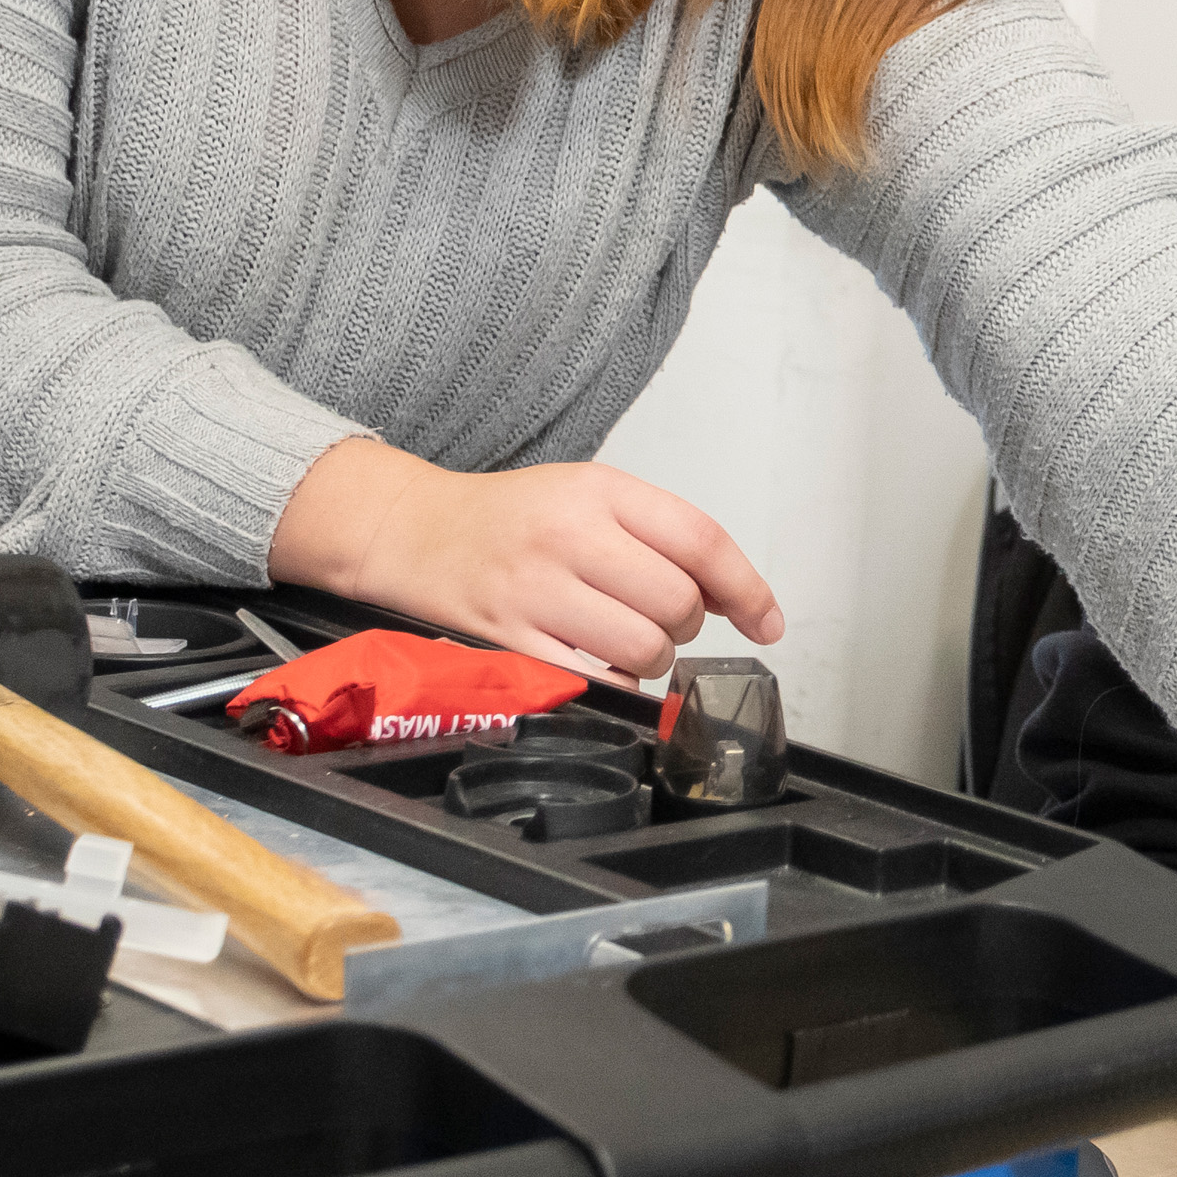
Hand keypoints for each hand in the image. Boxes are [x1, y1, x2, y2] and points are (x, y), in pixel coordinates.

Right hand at [270, 441, 782, 680]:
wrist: (410, 530)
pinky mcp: (511, 639)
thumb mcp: (583, 493)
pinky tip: (599, 665)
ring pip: (644, 648)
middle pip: (678, 602)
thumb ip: (656, 534)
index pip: (701, 540)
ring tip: (626, 642)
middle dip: (686, 625)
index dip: (748, 588)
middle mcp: (569, 535)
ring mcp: (537, 590)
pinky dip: (614, 685)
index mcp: (598, 490)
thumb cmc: (504, 517)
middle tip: (662, 619)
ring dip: (653, 659)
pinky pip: (595, 681)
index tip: (766, 621)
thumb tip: (729, 594)